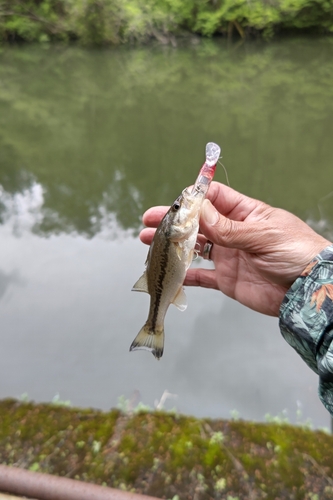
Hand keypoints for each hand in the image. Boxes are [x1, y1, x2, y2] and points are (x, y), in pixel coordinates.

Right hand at [140, 182, 330, 315]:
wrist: (309, 291)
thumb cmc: (297, 253)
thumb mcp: (263, 235)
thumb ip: (229, 228)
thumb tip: (200, 211)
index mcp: (245, 214)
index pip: (214, 198)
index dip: (193, 197)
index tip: (173, 202)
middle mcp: (233, 233)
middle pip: (197, 222)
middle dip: (173, 221)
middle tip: (150, 222)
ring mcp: (229, 256)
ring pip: (194, 247)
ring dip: (173, 245)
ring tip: (151, 244)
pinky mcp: (227, 280)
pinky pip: (201, 276)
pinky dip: (185, 275)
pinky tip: (170, 272)